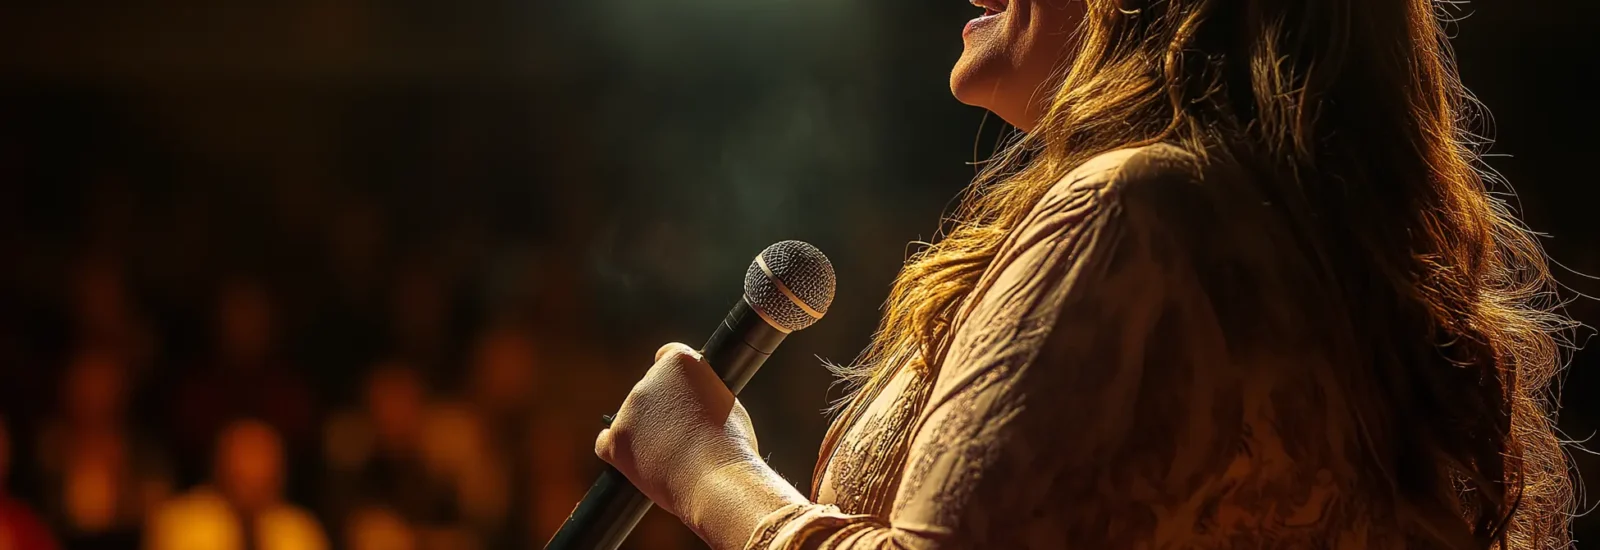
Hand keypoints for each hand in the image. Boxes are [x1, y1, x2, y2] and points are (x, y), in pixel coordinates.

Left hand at [595, 343, 762, 518]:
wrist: (716, 480)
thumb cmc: (730, 446)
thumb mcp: (725, 401)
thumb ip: (701, 393)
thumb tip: (691, 402)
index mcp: (680, 361)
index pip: (667, 357)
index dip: (677, 379)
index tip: (684, 395)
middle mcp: (648, 380)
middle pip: (649, 390)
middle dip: (662, 409)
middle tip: (684, 434)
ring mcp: (627, 410)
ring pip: (630, 418)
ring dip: (644, 431)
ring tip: (671, 454)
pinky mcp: (614, 441)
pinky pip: (606, 442)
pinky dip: (618, 450)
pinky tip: (634, 459)